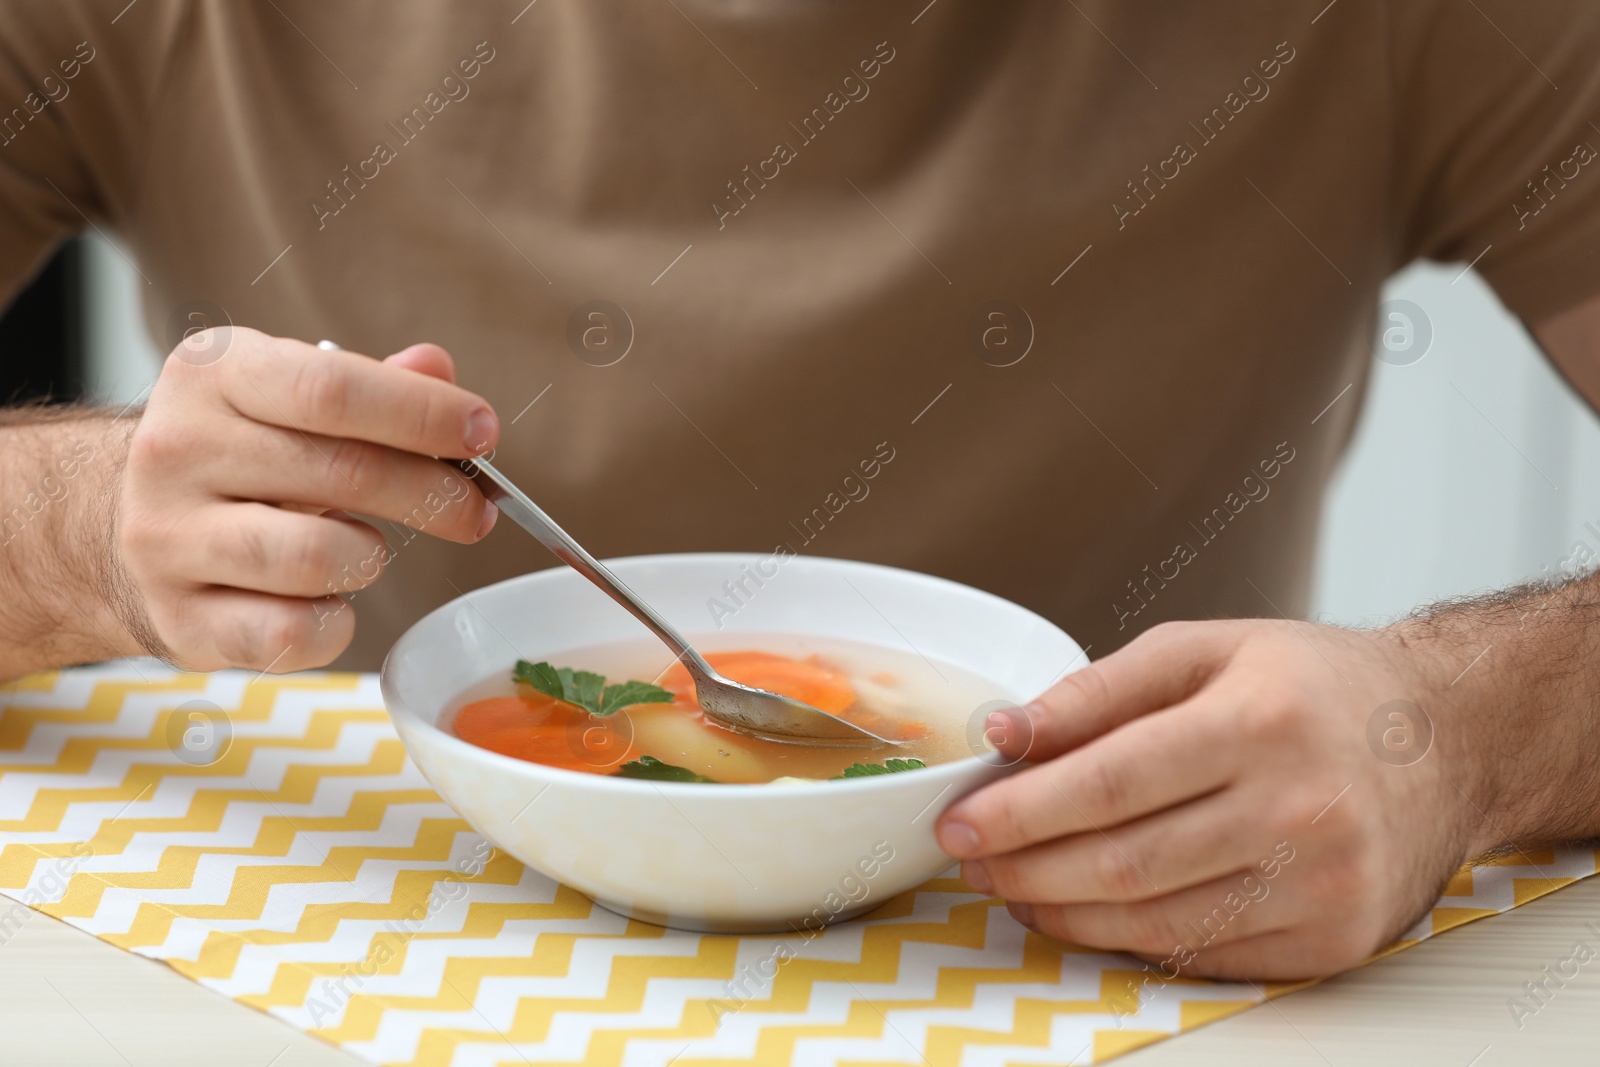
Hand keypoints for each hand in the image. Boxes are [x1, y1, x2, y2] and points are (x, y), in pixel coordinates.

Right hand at [111, 329, 498, 671]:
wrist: (119, 520)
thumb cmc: (237, 453)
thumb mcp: (288, 394)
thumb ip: (370, 382)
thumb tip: (436, 368)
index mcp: (213, 375)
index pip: (332, 388)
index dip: (422, 413)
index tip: (483, 432)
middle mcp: (178, 450)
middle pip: (343, 473)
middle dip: (433, 493)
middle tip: (474, 510)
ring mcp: (167, 539)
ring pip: (318, 557)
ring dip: (370, 557)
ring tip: (367, 549)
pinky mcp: (178, 618)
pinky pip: (291, 633)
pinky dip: (335, 624)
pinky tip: (330, 601)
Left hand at [935, 619, 1494, 979]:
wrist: (1442, 740)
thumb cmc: (1313, 686)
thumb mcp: (1205, 649)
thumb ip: (1096, 690)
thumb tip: (1004, 734)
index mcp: (1260, 721)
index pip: (1109, 782)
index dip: (1020, 810)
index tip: (959, 818)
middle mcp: (1299, 808)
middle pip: (1124, 861)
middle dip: (1025, 867)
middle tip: (973, 857)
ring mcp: (1320, 884)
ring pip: (1154, 921)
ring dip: (1062, 911)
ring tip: (1014, 884)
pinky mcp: (1330, 940)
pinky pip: (1200, 955)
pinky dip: (1126, 939)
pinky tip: (1084, 912)